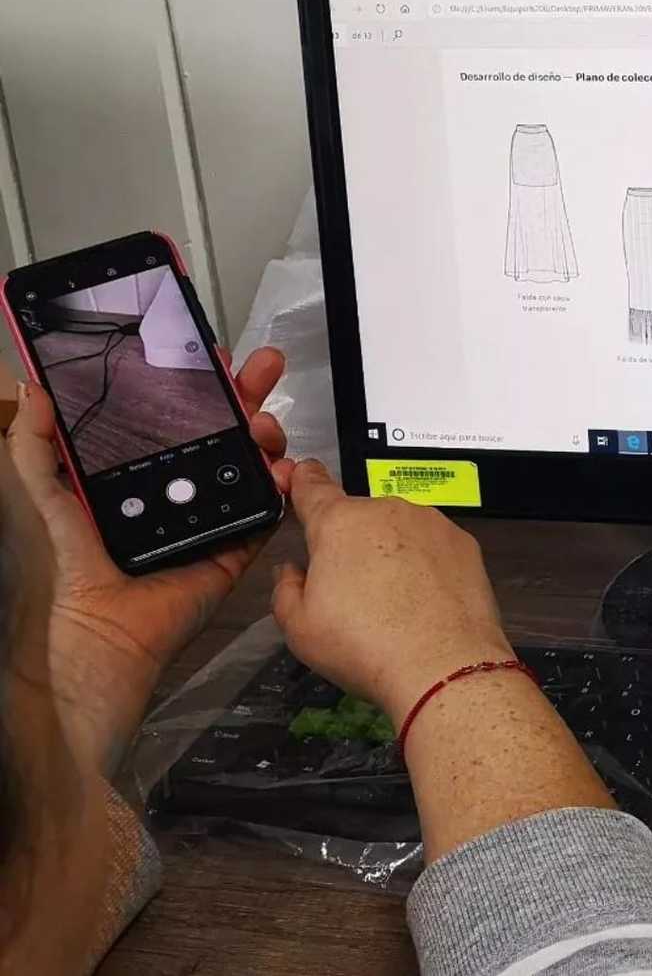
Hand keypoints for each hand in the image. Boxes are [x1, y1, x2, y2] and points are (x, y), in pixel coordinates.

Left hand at [6, 346, 293, 774]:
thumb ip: (36, 439)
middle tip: (265, 365)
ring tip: (265, 423)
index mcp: (137, 470)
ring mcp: (210, 517)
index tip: (212, 353)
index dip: (197, 383)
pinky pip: (263, 514)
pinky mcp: (232, 549)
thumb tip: (34, 381)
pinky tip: (282, 466)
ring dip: (265, 434)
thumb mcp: (39, 490)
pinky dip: (280, 489)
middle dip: (247, 394)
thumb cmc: (64, 560)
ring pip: (250, 464)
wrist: (94, 631)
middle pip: (222, 430)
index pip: (175, 415)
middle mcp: (178, 488)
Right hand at [272, 460, 512, 723]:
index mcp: (338, 523)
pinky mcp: (464, 542)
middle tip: (356, 595)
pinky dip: (428, 566)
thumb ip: (287, 588)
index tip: (300, 475)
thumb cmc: (366, 646)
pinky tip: (427, 603)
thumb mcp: (300, 628)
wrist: (443, 666)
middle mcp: (386, 510)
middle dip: (353, 546)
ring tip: (396, 606)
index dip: (302, 480)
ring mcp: (430, 522)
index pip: (312, 486)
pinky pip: (434, 547)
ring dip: (393, 555)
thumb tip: (293, 570)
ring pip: (399, 532)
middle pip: (359, 519)